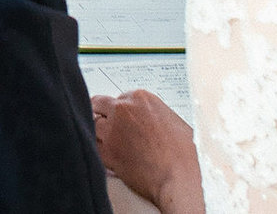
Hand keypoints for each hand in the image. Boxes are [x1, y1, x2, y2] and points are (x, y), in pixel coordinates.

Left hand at [92, 91, 203, 213]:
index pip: (118, 97)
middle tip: (104, 122)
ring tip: (107, 140)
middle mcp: (123, 110)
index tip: (118, 116)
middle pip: (98, 104)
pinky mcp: (106, 151)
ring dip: (98, 132)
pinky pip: (93, 145)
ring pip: (92, 124)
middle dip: (101, 113)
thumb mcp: (174, 122)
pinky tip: (106, 153)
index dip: (118, 109)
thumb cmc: (184, 154)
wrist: (179, 178)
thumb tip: (151, 121)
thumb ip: (155, 115)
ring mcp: (111, 130)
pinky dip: (97, 149)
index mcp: (141, 98)